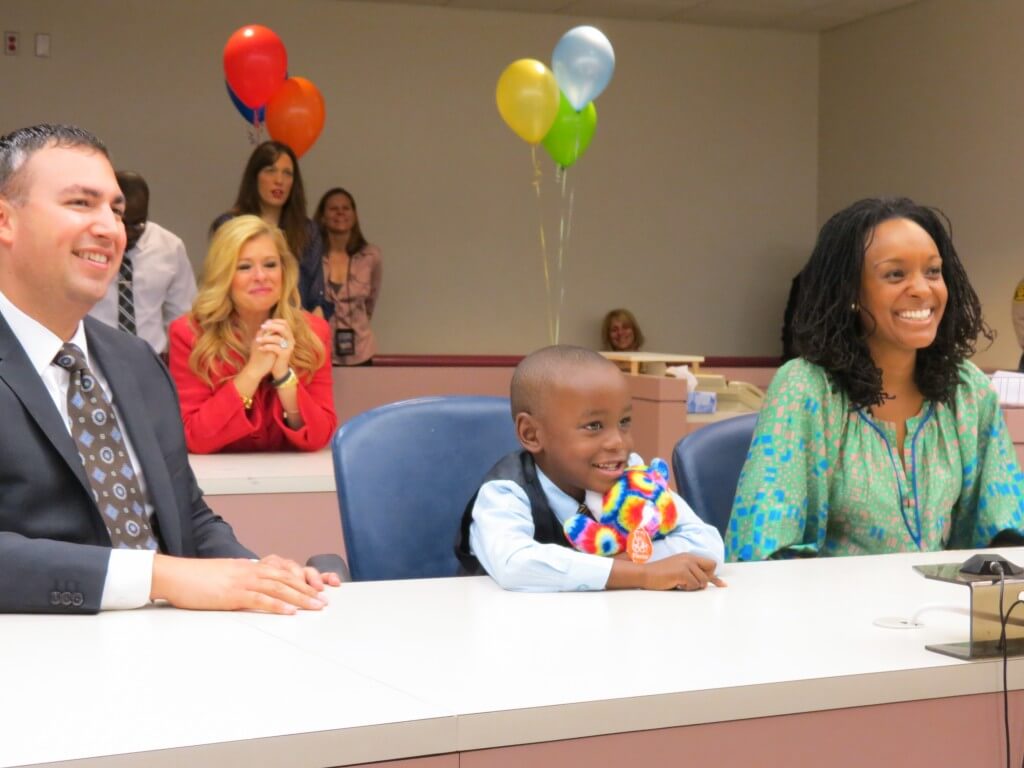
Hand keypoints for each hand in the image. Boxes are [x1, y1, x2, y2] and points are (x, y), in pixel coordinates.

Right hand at [150, 554, 335, 613]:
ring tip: (316, 606)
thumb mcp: (225, 575)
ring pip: (279, 588)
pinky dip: (278, 606)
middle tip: (324, 600)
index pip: (282, 571)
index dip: (301, 579)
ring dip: (300, 598)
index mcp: (249, 567)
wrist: (174, 575)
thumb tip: (253, 588)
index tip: (316, 588)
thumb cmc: (196, 578)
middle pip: (286, 579)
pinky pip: (260, 599)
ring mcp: (242, 581)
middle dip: (308, 590)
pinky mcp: (232, 594)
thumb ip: (241, 579)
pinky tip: (290, 612)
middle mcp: (250, 570)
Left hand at [255, 319, 294, 379]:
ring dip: (266, 338)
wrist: (279, 368)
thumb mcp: (274, 342)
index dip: (275, 321)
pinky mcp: (285, 354)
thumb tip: (264, 324)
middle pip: (283, 328)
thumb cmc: (275, 354)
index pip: (285, 323)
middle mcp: (291, 340)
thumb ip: (272, 334)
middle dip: (271, 326)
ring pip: (278, 338)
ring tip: (257, 340)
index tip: (265, 323)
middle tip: (261, 327)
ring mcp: (289, 347)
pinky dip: (266, 347)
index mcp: (289, 335)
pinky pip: (275, 348)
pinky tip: (260, 348)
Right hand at [607, 553, 725, 590]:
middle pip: (710, 571)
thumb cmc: (660, 576)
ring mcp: (686, 564)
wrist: (645, 574)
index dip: (713, 575)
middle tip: (691, 584)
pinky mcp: (682, 572)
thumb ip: (692, 573)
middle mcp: (689, 558)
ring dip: (692, 587)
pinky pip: (694, 585)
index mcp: (689, 556)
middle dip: (705, 580)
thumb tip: (707, 583)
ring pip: (702, 581)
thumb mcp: (679, 571)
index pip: (710, 564)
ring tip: (679, 584)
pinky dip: (686, 588)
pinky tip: (676, 584)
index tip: (721, 585)